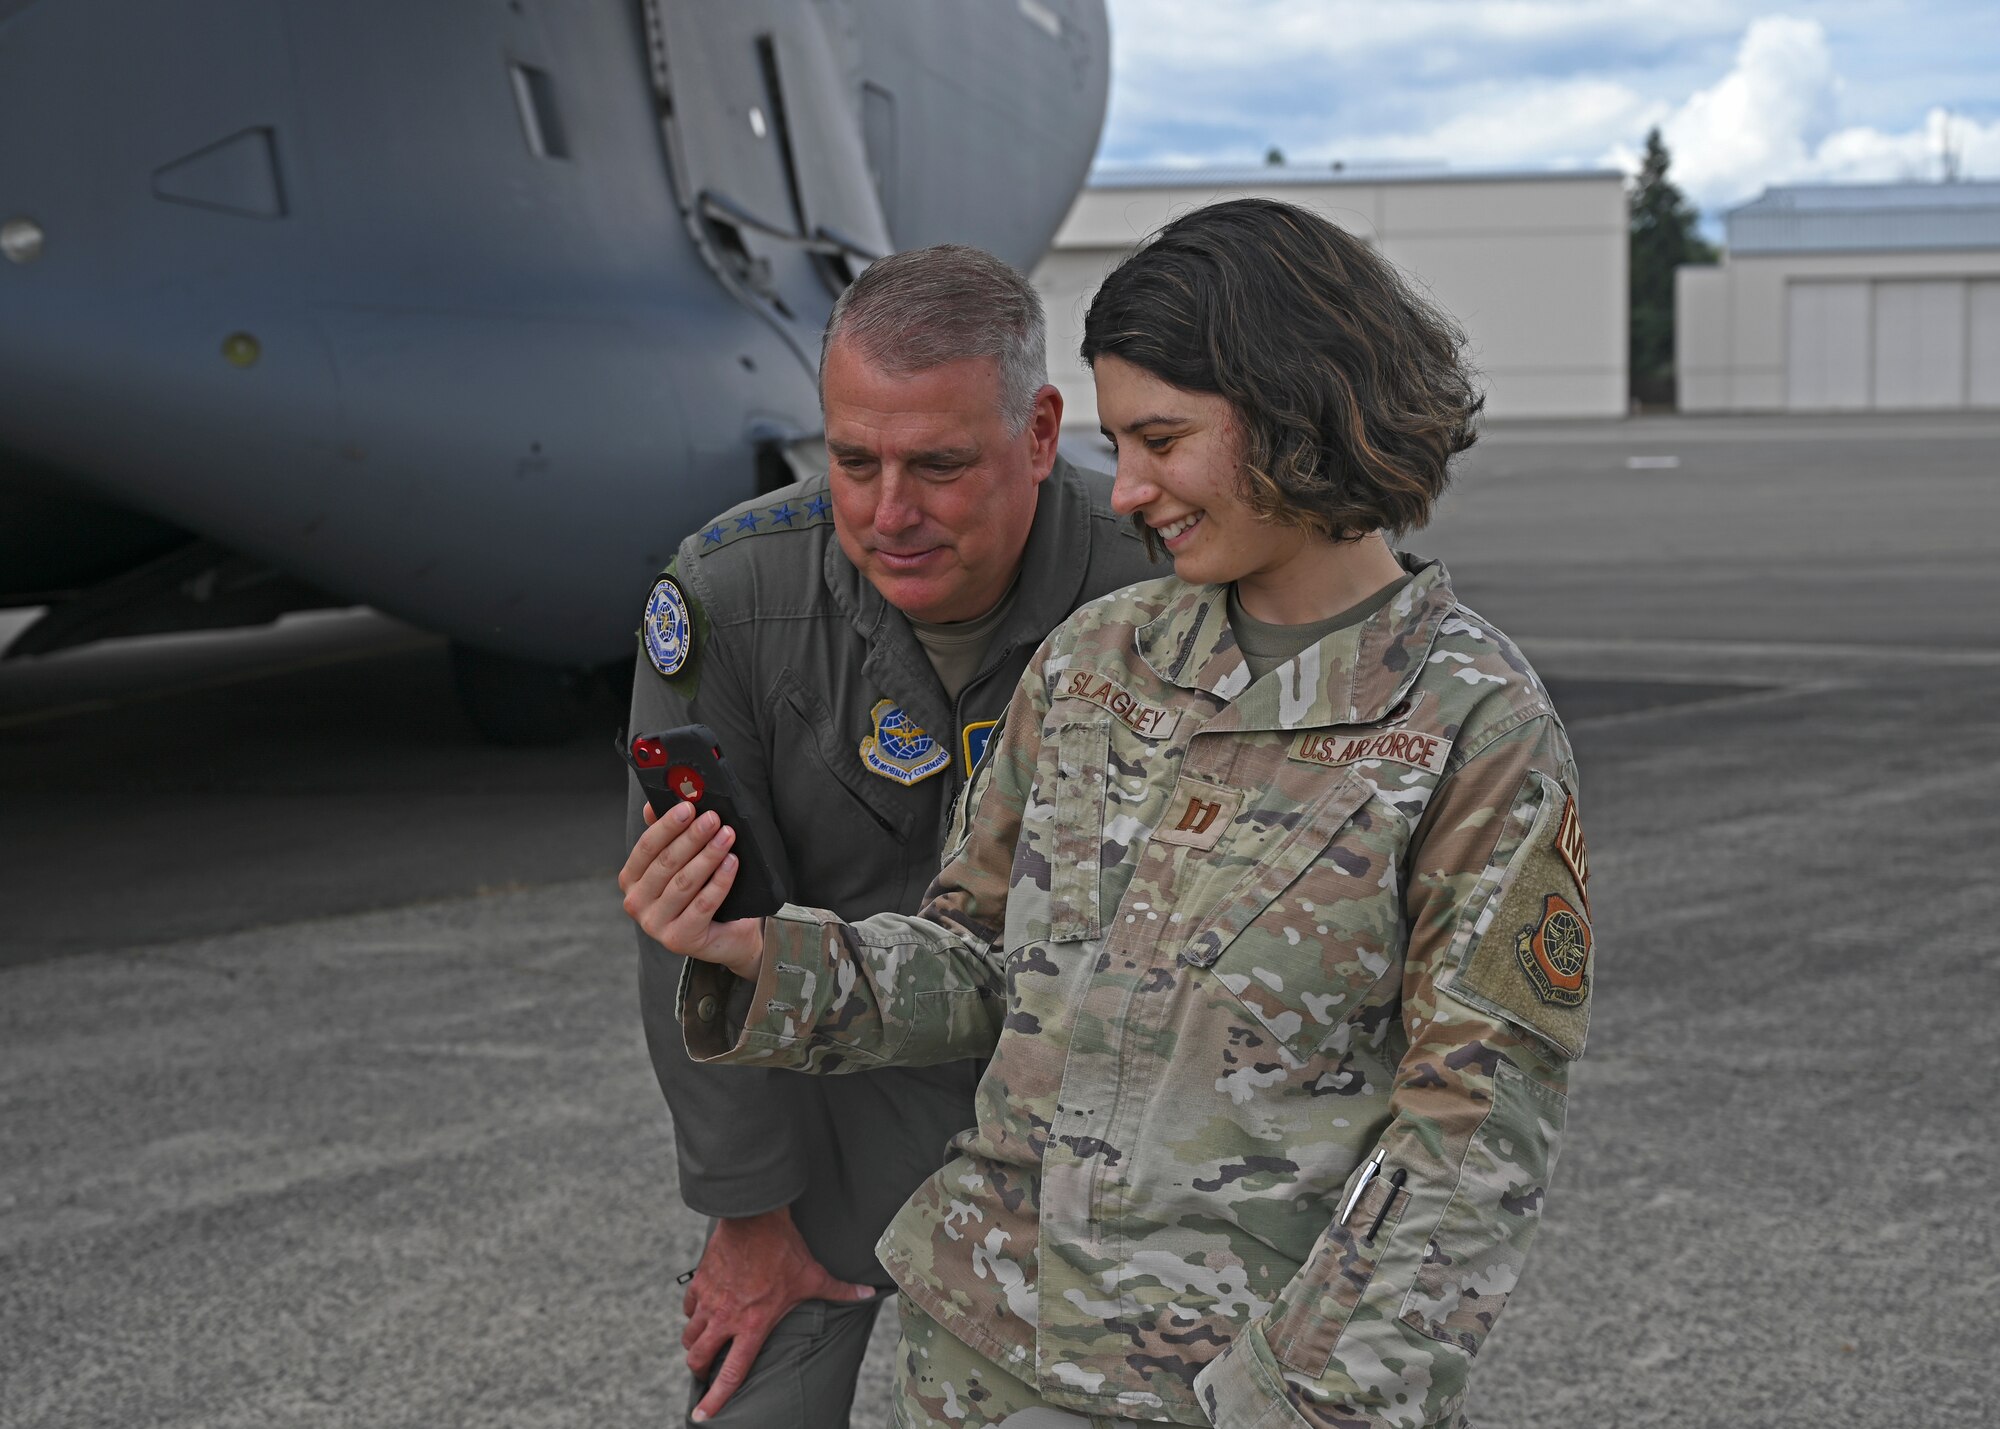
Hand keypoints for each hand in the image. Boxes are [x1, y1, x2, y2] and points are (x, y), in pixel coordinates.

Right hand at [619, 801, 764, 979]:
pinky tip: (732, 863)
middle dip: (692, 837)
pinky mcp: (679, 939)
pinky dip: (719, 881)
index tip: (688, 806)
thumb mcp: (683, 862)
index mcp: (632, 879)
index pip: (646, 847)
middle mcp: (636, 903)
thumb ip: (668, 836)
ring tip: (727, 836)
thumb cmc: (701, 893)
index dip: (667, 825)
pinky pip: (703, 905)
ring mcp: (655, 925)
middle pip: (666, 863)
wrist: (726, 936)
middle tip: (714, 818)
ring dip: (708, 856)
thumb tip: (654, 805)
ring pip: (684, 883)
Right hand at [681, 1206, 877, 1421]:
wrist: (754, 1216)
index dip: (715, 1399)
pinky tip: (701, 1311)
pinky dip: (692, 1314)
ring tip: (702, 1345)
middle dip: (698, 1371)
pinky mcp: (700, 1281)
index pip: (730, 1373)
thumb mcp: (814, 1275)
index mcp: (753, 1325)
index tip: (702, 1416)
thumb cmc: (785, 1249)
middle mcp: (726, 1318)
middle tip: (704, 1373)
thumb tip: (869, 1294)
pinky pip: (688, 1307)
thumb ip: (840, 1291)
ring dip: (694, 1344)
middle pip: (698, 1358)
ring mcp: (709, 1300)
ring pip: (689, 1335)